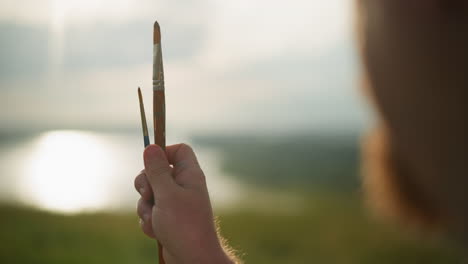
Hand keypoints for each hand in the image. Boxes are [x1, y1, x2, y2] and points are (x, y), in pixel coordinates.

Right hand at [134, 144, 234, 263]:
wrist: (191, 258)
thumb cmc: (184, 225)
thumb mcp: (167, 194)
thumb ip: (157, 170)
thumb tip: (150, 147)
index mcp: (189, 175)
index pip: (179, 150)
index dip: (164, 152)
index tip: (150, 163)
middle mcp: (183, 186)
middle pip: (156, 171)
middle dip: (146, 185)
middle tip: (150, 195)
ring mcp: (174, 202)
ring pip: (149, 194)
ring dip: (146, 207)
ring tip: (156, 219)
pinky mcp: (166, 217)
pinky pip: (149, 211)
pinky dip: (149, 221)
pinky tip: (157, 231)